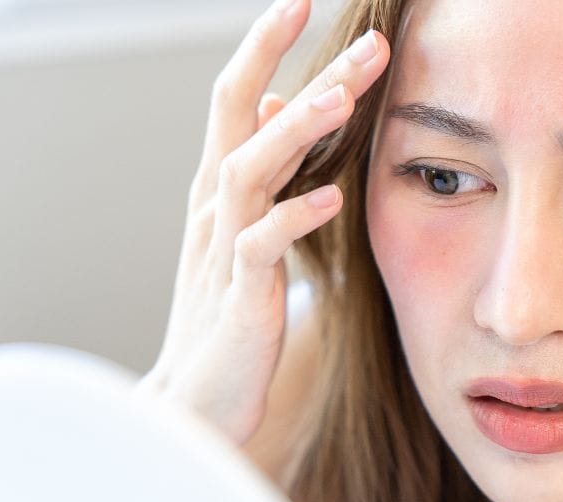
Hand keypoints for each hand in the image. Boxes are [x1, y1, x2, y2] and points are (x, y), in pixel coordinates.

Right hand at [138, 0, 389, 444]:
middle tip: (367, 40)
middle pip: (247, 119)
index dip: (265, 48)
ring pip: (249, 170)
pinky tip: (332, 198)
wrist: (195, 401)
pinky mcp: (239, 299)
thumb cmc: (227, 318)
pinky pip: (261, 248)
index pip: (238, 100)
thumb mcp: (246, 232)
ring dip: (295, 131)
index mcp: (221, 190)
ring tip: (344, 97)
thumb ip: (269, 172)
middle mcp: (216, 209)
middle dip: (301, 70)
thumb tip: (287, 106)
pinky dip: (293, 219)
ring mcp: (223, 250)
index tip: (303, 2)